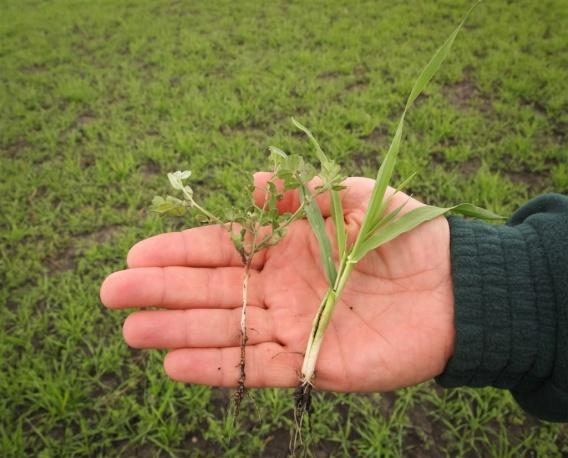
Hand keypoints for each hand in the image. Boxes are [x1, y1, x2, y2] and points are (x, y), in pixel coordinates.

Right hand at [100, 173, 454, 391]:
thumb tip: (257, 180)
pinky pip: (257, 367)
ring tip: (131, 331)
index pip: (221, 249)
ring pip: (226, 330)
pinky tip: (175, 365)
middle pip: (211, 291)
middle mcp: (280, 288)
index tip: (137, 253)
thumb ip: (305, 193)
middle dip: (162, 290)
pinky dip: (219, 367)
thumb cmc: (407, 237)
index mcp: (286, 247)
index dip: (180, 251)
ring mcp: (293, 327)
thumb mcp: (355, 198)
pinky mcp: (313, 362)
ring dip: (178, 331)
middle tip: (111, 293)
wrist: (456, 288)